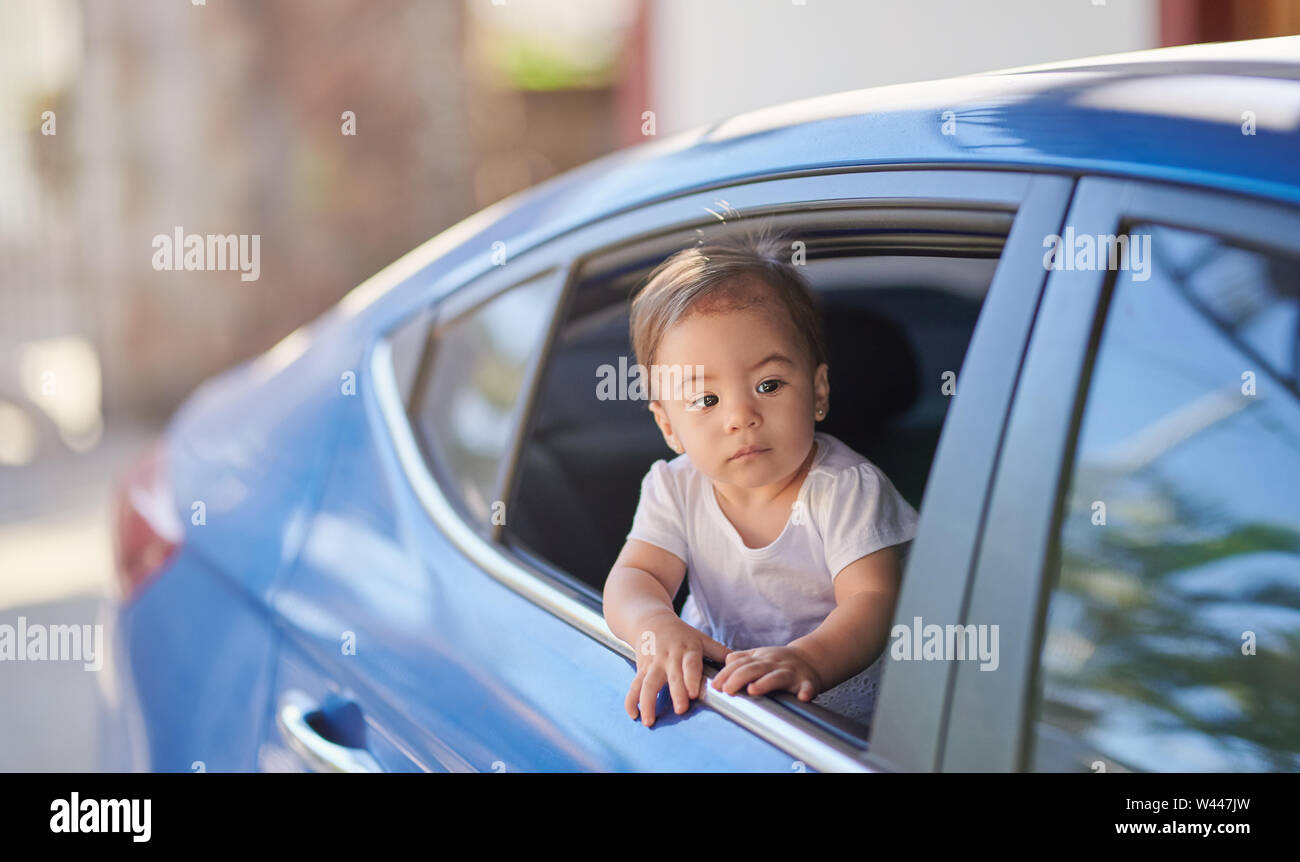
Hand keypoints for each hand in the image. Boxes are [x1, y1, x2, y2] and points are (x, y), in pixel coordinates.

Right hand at [626, 612, 731, 726]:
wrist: (651, 621)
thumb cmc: (681, 634)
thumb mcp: (701, 638)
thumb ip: (720, 651)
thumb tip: (742, 663)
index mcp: (687, 649)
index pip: (690, 664)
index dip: (691, 677)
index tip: (694, 692)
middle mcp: (669, 657)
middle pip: (671, 676)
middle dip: (676, 692)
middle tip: (680, 710)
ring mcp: (653, 663)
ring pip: (648, 682)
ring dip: (647, 701)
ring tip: (649, 720)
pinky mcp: (641, 668)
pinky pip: (635, 685)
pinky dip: (631, 700)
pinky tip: (632, 714)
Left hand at [711, 645, 824, 700]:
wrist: (811, 658)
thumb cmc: (780, 661)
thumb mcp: (759, 655)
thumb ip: (741, 659)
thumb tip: (724, 662)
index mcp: (761, 658)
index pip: (740, 664)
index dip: (727, 674)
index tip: (715, 685)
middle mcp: (774, 664)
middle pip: (754, 668)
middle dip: (739, 678)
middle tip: (727, 690)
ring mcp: (791, 672)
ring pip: (777, 676)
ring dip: (766, 683)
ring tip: (753, 690)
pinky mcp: (807, 682)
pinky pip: (807, 687)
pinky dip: (805, 691)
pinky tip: (802, 697)